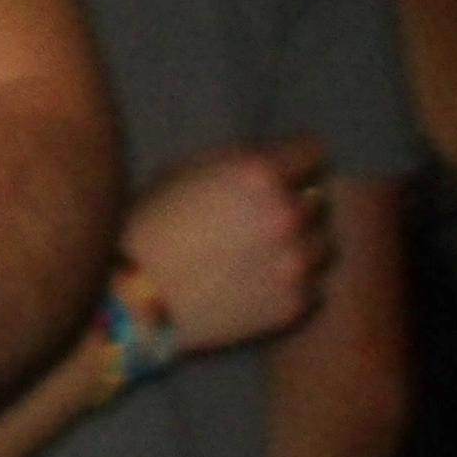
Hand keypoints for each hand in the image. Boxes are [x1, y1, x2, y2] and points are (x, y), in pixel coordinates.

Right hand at [123, 137, 333, 354]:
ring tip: (269, 253)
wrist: (135, 299)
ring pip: (322, 244)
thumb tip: (267, 164)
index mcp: (259, 173)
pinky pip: (313, 285)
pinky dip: (295, 282)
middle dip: (295, 203)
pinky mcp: (294, 306)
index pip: (314, 150)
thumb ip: (234, 165)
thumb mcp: (183, 172)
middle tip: (265, 217)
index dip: (296, 158)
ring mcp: (296, 264)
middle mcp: (287, 215)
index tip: (285, 170)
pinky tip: (262, 283)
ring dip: (301, 244)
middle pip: (318, 200)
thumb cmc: (149, 225)